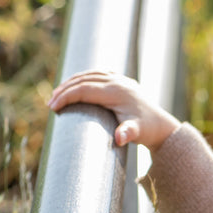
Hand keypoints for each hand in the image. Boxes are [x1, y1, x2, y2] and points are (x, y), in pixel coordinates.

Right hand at [49, 70, 180, 150]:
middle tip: (50, 103)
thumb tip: (120, 138)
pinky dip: (85, 78)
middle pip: (84, 80)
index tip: (53, 107)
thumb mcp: (137, 133)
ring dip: (72, 82)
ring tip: (58, 94)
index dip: (66, 96)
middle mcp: (118, 82)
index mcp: (117, 91)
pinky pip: (99, 74)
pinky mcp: (123, 82)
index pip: (84, 89)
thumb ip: (128, 133)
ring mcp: (121, 80)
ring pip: (90, 75)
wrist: (162, 126)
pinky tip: (76, 86)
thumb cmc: (148, 130)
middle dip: (64, 90)